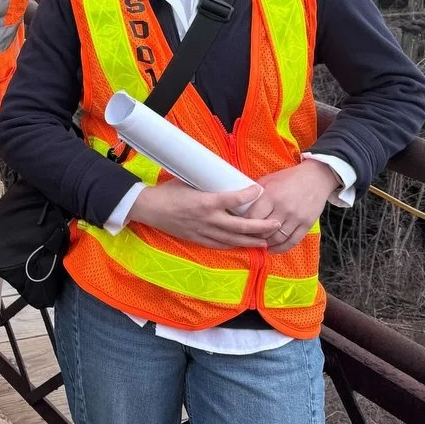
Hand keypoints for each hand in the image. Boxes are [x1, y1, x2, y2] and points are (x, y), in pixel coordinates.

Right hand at [128, 180, 282, 248]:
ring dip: (251, 240)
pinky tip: (242, 244)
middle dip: (261, 227)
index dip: (249, 195)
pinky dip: (233, 245)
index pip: (233, 199)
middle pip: (240, 226)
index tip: (260, 190)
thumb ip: (207, 185)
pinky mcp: (198, 239)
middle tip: (276, 224)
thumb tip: (223, 178)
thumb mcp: (188, 182)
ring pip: (233, 240)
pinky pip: (220, 245)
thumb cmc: (167, 191)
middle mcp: (208, 219)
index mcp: (205, 202)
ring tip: (266, 240)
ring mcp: (203, 231)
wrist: (148, 208)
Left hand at [241, 161, 339, 253]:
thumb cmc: (289, 178)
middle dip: (253, 235)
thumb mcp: (269, 180)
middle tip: (247, 237)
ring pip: (277, 238)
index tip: (239, 226)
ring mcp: (297, 218)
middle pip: (264, 230)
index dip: (244, 224)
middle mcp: (284, 208)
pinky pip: (292, 241)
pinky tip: (272, 249)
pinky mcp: (307, 224)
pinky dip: (281, 248)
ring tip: (259, 244)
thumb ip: (255, 193)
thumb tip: (240, 204)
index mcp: (272, 196)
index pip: (252, 217)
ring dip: (266, 244)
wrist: (316, 178)